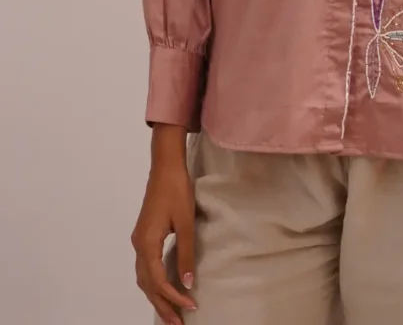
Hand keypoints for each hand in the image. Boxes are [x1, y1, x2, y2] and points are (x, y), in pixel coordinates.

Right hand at [132, 127, 197, 324]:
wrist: (165, 166)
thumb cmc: (177, 190)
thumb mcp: (186, 223)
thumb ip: (186, 254)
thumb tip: (188, 284)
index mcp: (147, 243)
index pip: (158, 281)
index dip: (173, 297)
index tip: (190, 307)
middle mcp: (139, 245)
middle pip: (147, 284)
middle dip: (162, 305)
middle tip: (177, 324)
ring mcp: (139, 240)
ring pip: (144, 277)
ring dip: (157, 296)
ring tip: (172, 312)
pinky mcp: (144, 235)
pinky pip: (145, 267)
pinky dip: (154, 282)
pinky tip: (165, 288)